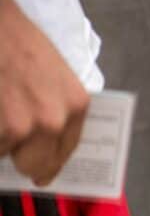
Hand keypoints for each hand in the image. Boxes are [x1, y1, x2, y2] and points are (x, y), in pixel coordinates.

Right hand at [0, 0, 89, 185]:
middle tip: (11, 140)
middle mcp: (54, 121)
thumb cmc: (18, 42)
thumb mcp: (54, 75)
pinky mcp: (2, 128)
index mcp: (76, 107)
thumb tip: (44, 141)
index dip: (50, 163)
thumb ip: (55, 108)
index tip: (41, 173)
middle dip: (21, 159)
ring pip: (5, 154)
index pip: (66, 152)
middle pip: (37, 167)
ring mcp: (23, 127)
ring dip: (0, 141)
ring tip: (1, 108)